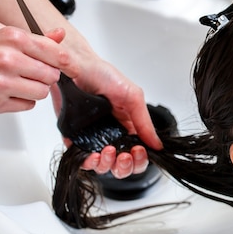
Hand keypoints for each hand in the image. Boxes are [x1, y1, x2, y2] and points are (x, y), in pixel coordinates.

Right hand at [0, 22, 72, 112]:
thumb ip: (32, 35)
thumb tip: (58, 35)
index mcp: (11, 38)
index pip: (56, 53)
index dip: (65, 61)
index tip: (68, 65)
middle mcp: (7, 60)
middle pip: (52, 74)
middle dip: (45, 74)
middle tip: (32, 71)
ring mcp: (2, 83)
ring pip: (42, 92)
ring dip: (34, 88)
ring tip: (18, 81)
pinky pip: (27, 105)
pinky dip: (22, 100)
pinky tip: (8, 91)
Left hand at [51, 56, 159, 177]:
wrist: (75, 67)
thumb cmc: (104, 76)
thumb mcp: (132, 96)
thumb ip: (144, 121)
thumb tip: (157, 144)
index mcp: (129, 126)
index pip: (138, 153)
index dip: (140, 159)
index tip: (138, 151)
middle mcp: (112, 135)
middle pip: (122, 165)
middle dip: (125, 166)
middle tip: (124, 156)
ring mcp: (94, 138)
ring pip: (103, 166)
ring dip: (107, 165)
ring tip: (108, 152)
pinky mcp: (75, 139)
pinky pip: (81, 160)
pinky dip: (88, 162)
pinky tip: (92, 154)